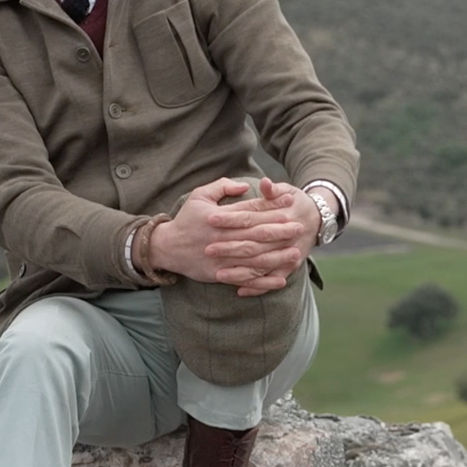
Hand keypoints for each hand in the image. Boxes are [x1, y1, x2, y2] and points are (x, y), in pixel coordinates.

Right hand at [148, 176, 317, 294]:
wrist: (167, 247)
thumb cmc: (186, 219)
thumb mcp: (199, 196)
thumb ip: (222, 187)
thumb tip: (245, 186)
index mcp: (219, 217)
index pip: (250, 210)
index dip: (271, 204)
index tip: (289, 199)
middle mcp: (222, 237)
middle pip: (256, 234)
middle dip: (280, 230)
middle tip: (299, 226)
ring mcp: (221, 258)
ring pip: (254, 258)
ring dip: (276, 256)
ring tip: (296, 252)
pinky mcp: (220, 274)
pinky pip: (245, 278)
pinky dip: (262, 280)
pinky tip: (280, 279)